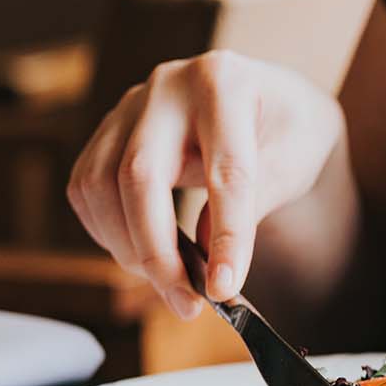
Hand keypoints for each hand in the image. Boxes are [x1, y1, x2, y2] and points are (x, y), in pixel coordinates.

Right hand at [67, 50, 344, 319]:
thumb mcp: (300, 156)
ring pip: (100, 185)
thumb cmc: (290, 128)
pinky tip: (142, 252)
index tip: (224, 288)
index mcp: (226, 81)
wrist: (268, 101)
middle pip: (139, 174)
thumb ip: (260, 197)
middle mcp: (168, 85)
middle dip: (157, 251)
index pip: (224, 170)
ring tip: (170, 282)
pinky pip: (85, 188)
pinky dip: (107, 231)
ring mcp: (130, 105)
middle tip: (186, 304)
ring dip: (127, 247)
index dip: (225, 235)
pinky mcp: (108, 130)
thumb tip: (209, 257)